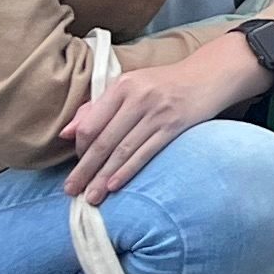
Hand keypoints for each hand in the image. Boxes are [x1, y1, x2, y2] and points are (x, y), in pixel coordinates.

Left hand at [60, 37, 270, 201]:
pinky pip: (145, 152)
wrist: (209, 75)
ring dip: (103, 177)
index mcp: (122, 85)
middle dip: (85, 170)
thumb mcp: (130, 87)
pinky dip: (127, 171)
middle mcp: (138, 97)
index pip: (90, 124)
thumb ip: (97, 108)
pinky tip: (114, 186)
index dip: (79, 149)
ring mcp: (157, 112)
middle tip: (71, 190)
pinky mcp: (174, 126)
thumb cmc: (164, 84)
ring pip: (122, 151)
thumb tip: (65, 133)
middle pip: (103, 141)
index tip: (76, 165)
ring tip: (91, 197)